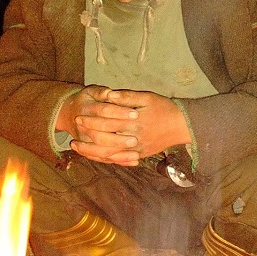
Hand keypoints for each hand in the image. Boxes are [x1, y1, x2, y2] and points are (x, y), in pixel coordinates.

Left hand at [58, 87, 189, 164]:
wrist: (183, 126)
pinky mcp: (140, 155)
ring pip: (109, 154)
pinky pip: (119, 160)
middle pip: (105, 140)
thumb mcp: (147, 97)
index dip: (91, 120)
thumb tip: (108, 95)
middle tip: (74, 135)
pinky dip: (105, 159)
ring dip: (91, 152)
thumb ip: (126, 97)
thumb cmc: (164, 108)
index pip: (107, 122)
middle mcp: (134, 138)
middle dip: (87, 136)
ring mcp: (136, 149)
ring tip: (77, 148)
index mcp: (134, 122)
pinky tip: (94, 156)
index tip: (78, 116)